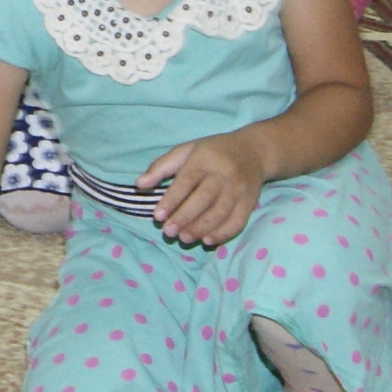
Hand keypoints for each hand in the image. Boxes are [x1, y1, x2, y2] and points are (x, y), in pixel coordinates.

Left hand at [140, 134, 267, 246]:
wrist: (253, 151)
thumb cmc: (212, 152)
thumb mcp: (185, 150)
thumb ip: (161, 167)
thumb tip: (139, 184)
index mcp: (205, 158)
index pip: (187, 181)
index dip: (171, 200)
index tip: (157, 216)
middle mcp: (224, 173)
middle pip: (204, 198)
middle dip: (185, 217)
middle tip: (169, 232)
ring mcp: (239, 188)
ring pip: (221, 212)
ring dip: (202, 228)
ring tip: (184, 239)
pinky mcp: (250, 201)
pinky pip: (238, 221)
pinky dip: (223, 233)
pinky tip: (208, 241)